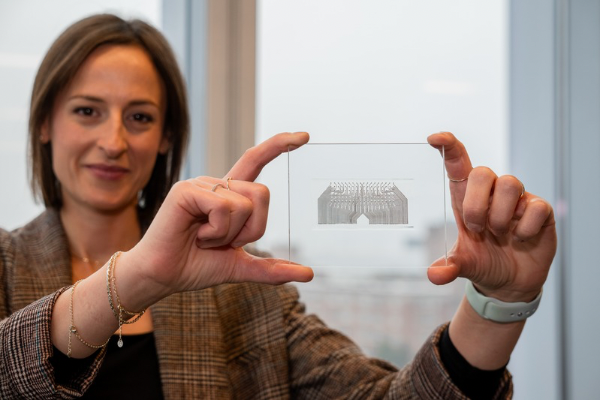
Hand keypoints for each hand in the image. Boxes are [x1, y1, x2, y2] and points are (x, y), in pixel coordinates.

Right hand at [128, 132, 312, 299]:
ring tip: (205, 239)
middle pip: (263, 193)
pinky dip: (216, 231)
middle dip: (253, 228)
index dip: (279, 146)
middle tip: (225, 242)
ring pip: (245, 204)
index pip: (256, 161)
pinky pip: (223, 208)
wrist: (163, 277)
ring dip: (230, 234)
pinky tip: (196, 236)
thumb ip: (272, 268)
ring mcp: (201, 184)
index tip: (304, 137)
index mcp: (230, 196)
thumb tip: (308, 274)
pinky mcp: (186, 190)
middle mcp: (217, 185)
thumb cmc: (195, 266)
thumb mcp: (241, 266)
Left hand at [427, 132, 556, 301]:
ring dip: (500, 215)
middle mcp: (491, 194)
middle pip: (482, 171)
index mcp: (466, 199)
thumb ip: (448, 267)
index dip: (448, 147)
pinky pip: (534, 206)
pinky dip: (525, 228)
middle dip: (476, 204)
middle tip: (478, 229)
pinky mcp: (540, 210)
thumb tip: (434, 275)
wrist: (510, 283)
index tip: (434, 138)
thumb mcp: (463, 265)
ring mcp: (517, 200)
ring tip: (499, 234)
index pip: (457, 164)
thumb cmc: (484, 262)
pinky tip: (521, 239)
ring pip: (509, 183)